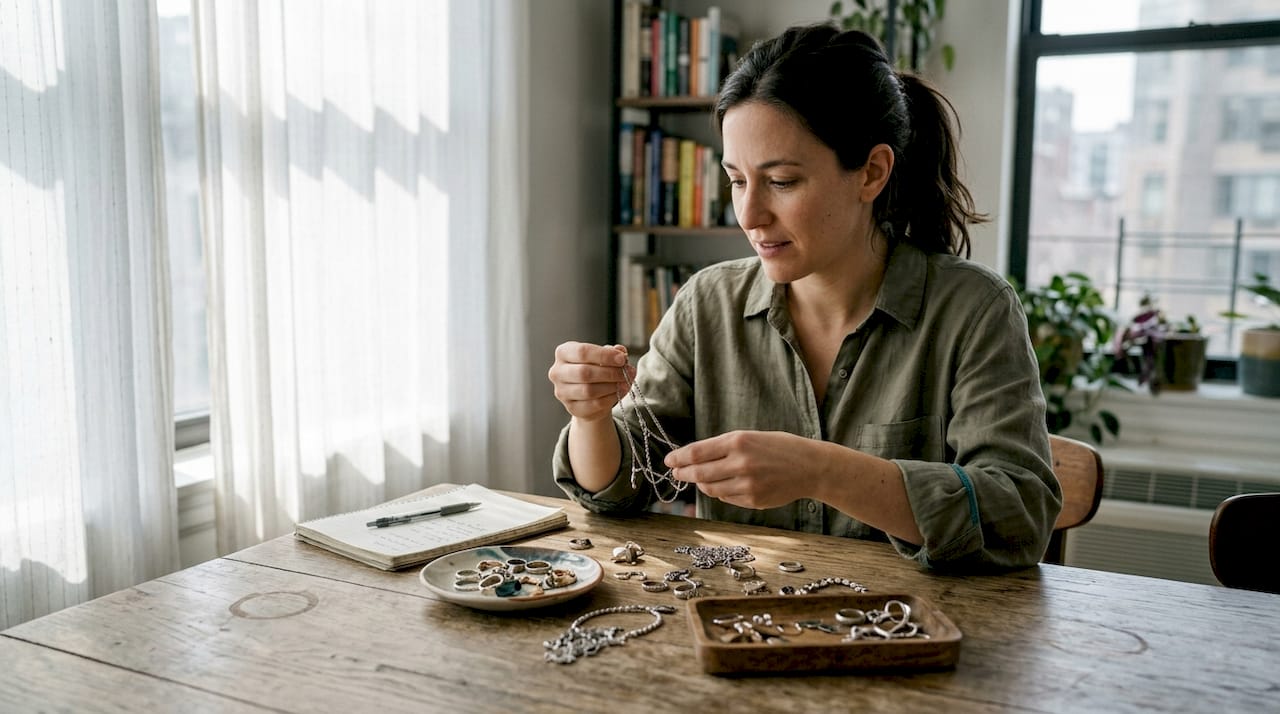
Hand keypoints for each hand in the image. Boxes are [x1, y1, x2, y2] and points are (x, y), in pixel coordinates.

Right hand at [547, 342, 635, 421]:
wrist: (590, 393)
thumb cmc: (596, 369)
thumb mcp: (603, 356)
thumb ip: (613, 352)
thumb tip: (620, 352)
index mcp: (563, 352)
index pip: (582, 352)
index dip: (604, 355)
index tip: (622, 359)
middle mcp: (557, 372)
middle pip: (584, 373)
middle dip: (610, 373)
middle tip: (627, 373)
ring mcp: (561, 392)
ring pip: (589, 391)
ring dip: (611, 386)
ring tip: (625, 383)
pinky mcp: (571, 408)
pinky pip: (593, 404)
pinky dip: (610, 398)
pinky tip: (619, 393)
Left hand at [664, 431, 819, 509]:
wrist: (810, 467)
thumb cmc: (780, 448)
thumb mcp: (751, 437)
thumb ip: (723, 448)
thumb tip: (694, 460)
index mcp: (738, 441)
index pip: (697, 452)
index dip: (679, 458)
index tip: (669, 461)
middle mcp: (740, 463)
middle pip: (699, 473)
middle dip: (684, 473)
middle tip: (677, 473)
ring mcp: (746, 484)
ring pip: (710, 488)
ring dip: (702, 484)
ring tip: (701, 479)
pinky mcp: (752, 500)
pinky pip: (726, 498)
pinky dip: (721, 493)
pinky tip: (725, 486)